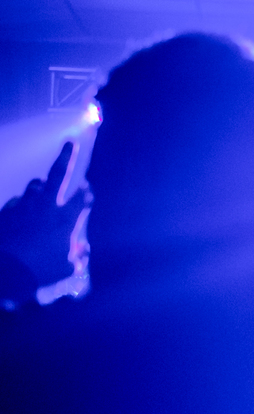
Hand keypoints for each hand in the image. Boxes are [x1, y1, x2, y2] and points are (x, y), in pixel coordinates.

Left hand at [0, 141, 89, 284]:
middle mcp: (45, 206)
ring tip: (41, 191)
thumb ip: (75, 256)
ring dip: (40, 187)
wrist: (3, 270)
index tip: (87, 189)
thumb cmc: (39, 271)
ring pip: (34, 186)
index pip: (82, 198)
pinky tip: (20, 215)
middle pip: (57, 174)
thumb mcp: (64, 268)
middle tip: (70, 143)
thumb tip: (81, 250)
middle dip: (66, 156)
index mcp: (64, 219)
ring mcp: (22, 206)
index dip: (87, 193)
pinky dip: (21, 206)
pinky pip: (15, 202)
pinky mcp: (4, 211)